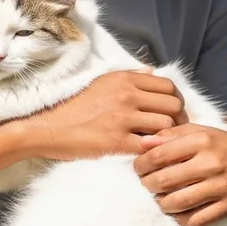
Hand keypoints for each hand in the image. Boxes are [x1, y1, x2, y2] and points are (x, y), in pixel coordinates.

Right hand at [25, 68, 188, 160]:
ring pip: (166, 127)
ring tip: (160, 145)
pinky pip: (149, 147)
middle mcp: (126, 95)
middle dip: (178, 120)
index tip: (175, 114)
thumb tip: (151, 71)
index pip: (169, 86)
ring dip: (166, 138)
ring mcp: (122, 118)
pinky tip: (147, 155)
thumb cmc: (75, 107)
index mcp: (124, 80)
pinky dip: (153, 152)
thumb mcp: (102, 82)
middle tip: (174, 132)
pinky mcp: (116, 142)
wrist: (48, 128)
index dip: (177, 101)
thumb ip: (129, 76)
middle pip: (173, 106)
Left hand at [133, 123, 226, 225]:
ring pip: (178, 203)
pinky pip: (196, 220)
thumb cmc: (219, 145)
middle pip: (166, 181)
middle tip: (145, 184)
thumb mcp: (198, 132)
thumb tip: (143, 143)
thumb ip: (170, 135)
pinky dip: (180, 219)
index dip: (142, 164)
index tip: (138, 168)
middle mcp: (212, 164)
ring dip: (161, 203)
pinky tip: (176, 211)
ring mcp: (221, 187)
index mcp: (202, 141)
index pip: (160, 155)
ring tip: (158, 198)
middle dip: (148, 185)